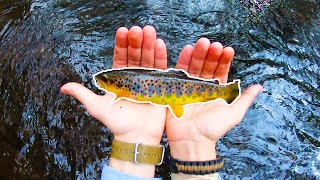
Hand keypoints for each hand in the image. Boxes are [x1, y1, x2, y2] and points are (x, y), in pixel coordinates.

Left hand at [61, 26, 167, 177]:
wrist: (135, 136)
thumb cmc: (116, 123)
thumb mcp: (96, 107)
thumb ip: (82, 94)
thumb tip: (62, 87)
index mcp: (119, 78)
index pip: (120, 56)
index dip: (122, 44)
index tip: (123, 31)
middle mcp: (134, 76)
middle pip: (135, 55)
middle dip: (137, 41)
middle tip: (138, 29)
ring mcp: (147, 80)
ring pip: (148, 59)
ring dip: (149, 45)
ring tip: (150, 31)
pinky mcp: (159, 86)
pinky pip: (160, 70)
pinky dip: (160, 57)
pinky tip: (160, 45)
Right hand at [166, 38, 262, 160]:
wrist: (192, 141)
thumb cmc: (213, 130)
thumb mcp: (233, 114)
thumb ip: (244, 99)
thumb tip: (260, 86)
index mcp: (216, 90)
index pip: (221, 71)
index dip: (224, 60)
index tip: (228, 50)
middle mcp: (203, 85)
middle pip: (207, 66)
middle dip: (211, 55)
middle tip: (214, 44)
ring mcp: (189, 86)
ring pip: (194, 66)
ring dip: (198, 54)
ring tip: (202, 43)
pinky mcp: (176, 88)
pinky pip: (180, 73)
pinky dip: (183, 61)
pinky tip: (187, 50)